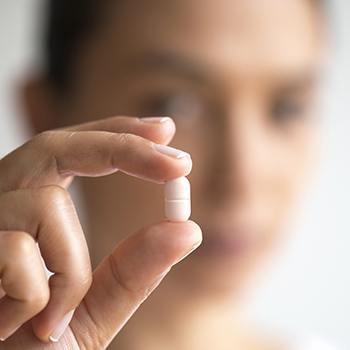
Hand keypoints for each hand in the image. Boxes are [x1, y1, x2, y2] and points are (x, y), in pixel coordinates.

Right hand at [0, 116, 201, 348]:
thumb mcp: (93, 311)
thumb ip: (134, 270)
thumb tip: (188, 229)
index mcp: (29, 212)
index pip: (72, 152)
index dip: (116, 134)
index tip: (165, 129)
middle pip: (56, 146)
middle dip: (123, 146)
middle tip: (181, 163)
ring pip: (48, 206)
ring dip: (71, 270)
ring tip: (51, 319)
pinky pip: (18, 254)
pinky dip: (39, 297)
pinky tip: (15, 326)